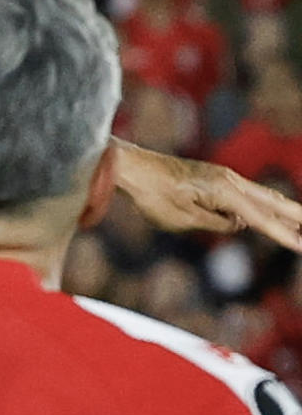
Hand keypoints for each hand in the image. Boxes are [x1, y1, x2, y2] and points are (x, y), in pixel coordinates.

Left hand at [112, 137, 301, 251]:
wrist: (130, 167)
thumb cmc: (152, 194)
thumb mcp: (183, 218)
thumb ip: (216, 222)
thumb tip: (240, 223)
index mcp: (223, 191)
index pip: (260, 219)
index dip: (282, 235)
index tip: (301, 246)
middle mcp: (228, 180)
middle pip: (271, 201)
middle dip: (296, 216)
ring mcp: (222, 176)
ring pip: (261, 196)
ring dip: (283, 210)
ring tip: (300, 224)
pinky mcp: (214, 177)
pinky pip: (246, 194)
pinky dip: (263, 205)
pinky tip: (269, 215)